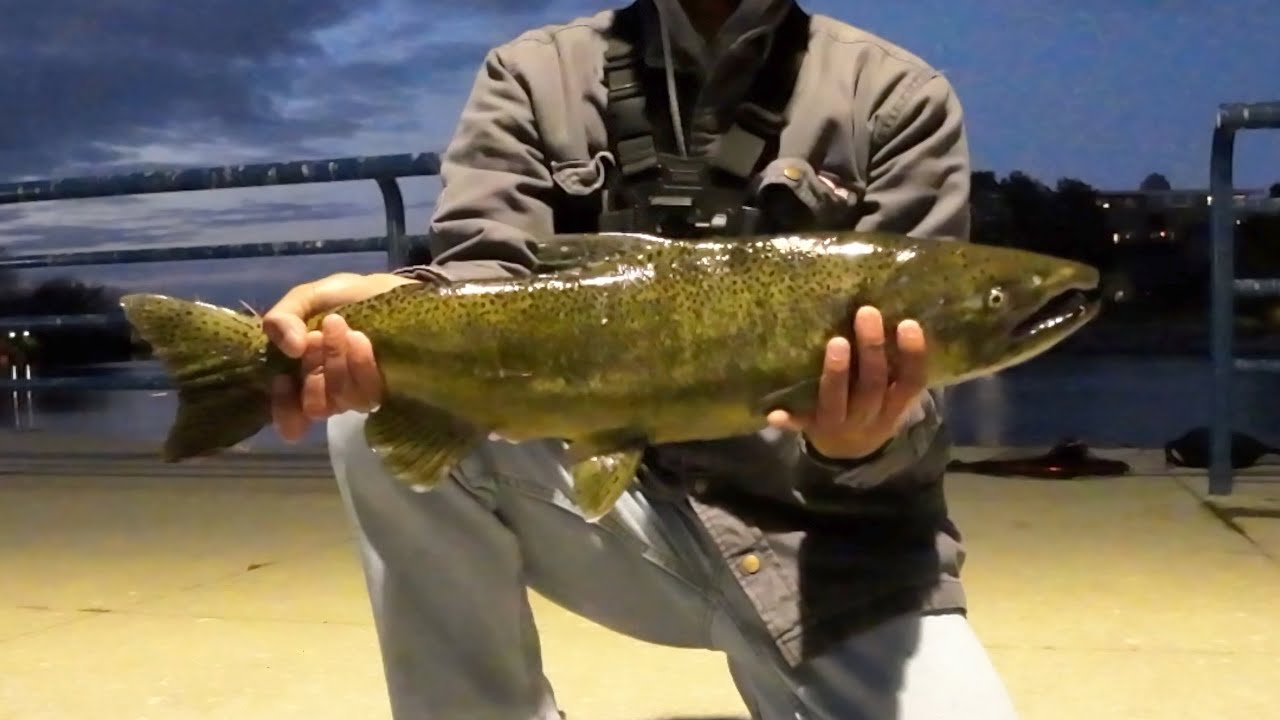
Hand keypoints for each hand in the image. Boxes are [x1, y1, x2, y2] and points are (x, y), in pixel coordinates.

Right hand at [262, 272, 418, 441]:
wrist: (391, 290)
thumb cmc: (345, 297)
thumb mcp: (307, 299)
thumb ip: (282, 319)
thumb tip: (290, 348)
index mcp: (304, 375)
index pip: (289, 412)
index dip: (284, 407)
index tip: (283, 381)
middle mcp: (330, 390)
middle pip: (314, 405)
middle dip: (312, 370)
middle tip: (314, 337)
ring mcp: (359, 393)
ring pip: (341, 397)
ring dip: (335, 359)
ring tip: (337, 323)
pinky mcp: (386, 390)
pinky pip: (368, 391)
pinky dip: (359, 363)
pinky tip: (358, 338)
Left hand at [767, 305, 927, 460]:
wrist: (850, 452)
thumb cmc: (873, 405)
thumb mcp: (891, 392)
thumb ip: (893, 361)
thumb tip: (891, 305)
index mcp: (894, 404)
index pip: (911, 380)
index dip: (913, 355)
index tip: (908, 323)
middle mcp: (870, 415)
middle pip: (872, 386)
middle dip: (871, 350)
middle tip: (866, 312)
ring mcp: (839, 424)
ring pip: (838, 402)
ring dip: (837, 374)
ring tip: (836, 342)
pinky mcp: (812, 429)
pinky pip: (801, 425)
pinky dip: (790, 420)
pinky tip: (774, 413)